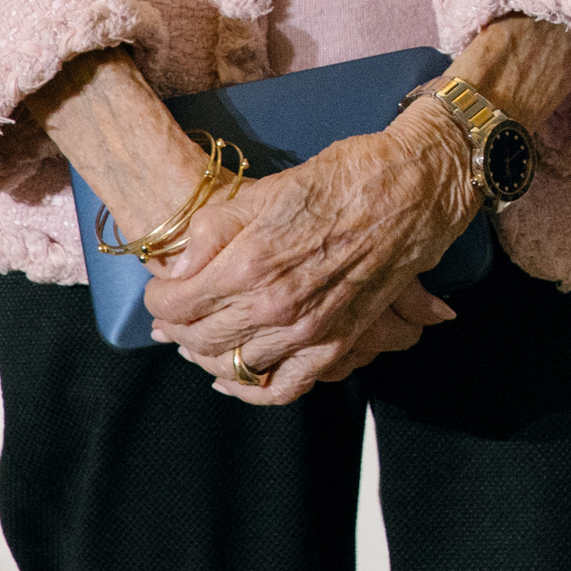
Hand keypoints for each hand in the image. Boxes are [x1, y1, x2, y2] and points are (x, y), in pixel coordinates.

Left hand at [146, 111, 480, 404]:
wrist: (413, 191)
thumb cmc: (342, 180)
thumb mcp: (265, 190)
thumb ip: (212, 233)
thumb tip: (177, 271)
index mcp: (250, 264)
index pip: (175, 303)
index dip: (158, 298)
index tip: (161, 289)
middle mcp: (275, 306)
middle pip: (199, 337)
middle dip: (177, 326)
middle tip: (173, 313)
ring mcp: (308, 330)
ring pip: (233, 365)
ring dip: (207, 354)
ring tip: (199, 336)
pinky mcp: (337, 342)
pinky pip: (284, 386)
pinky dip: (253, 389)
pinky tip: (234, 379)